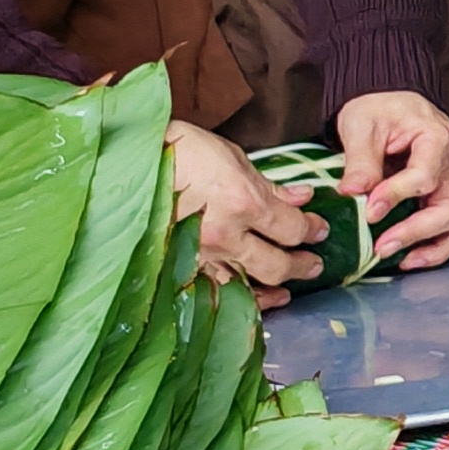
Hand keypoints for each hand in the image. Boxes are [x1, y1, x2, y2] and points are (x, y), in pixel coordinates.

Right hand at [167, 119, 323, 306]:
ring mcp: (199, 255)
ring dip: (274, 289)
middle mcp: (225, 235)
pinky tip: (249, 298)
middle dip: (301, 265)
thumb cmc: (182, 151)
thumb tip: (302, 198)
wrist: (129, 161)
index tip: (319, 229)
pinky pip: (214, 292)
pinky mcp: (179, 266)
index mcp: (243, 201)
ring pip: (247, 287)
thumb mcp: (233, 158)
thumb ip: (270, 185)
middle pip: (277, 265)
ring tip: (288, 289)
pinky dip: (236, 298)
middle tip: (313, 263)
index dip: (311, 230)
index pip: (292, 228)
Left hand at [336, 91, 448, 269]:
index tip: (370, 210)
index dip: (397, 196)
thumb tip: (353, 193)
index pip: (424, 176)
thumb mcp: (361, 126)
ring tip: (401, 260)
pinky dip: (436, 246)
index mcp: (436, 138)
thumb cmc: (377, 108)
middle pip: (448, 205)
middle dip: (415, 230)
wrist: (388, 101)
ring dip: (431, 245)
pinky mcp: (442, 194)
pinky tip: (411, 257)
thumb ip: (360, 160)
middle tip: (382, 245)